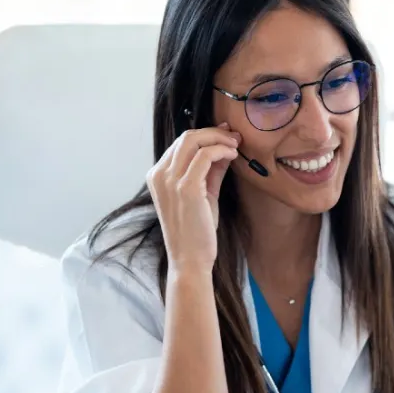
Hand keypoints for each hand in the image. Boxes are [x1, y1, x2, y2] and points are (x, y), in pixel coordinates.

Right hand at [146, 123, 239, 270]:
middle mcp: (159, 175)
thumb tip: (225, 147)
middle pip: (186, 137)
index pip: (181, 143)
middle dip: (214, 132)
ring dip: (219, 138)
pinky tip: (233, 155)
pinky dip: (221, 150)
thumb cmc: (196, 231)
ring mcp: (169, 180)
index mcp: (157, 176)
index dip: (206, 135)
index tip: (227, 135)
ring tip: (236, 145)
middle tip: (235, 137)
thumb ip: (211, 170)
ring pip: (194, 140)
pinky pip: (205, 155)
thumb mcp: (203, 194)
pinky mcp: (185, 187)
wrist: (190, 260)